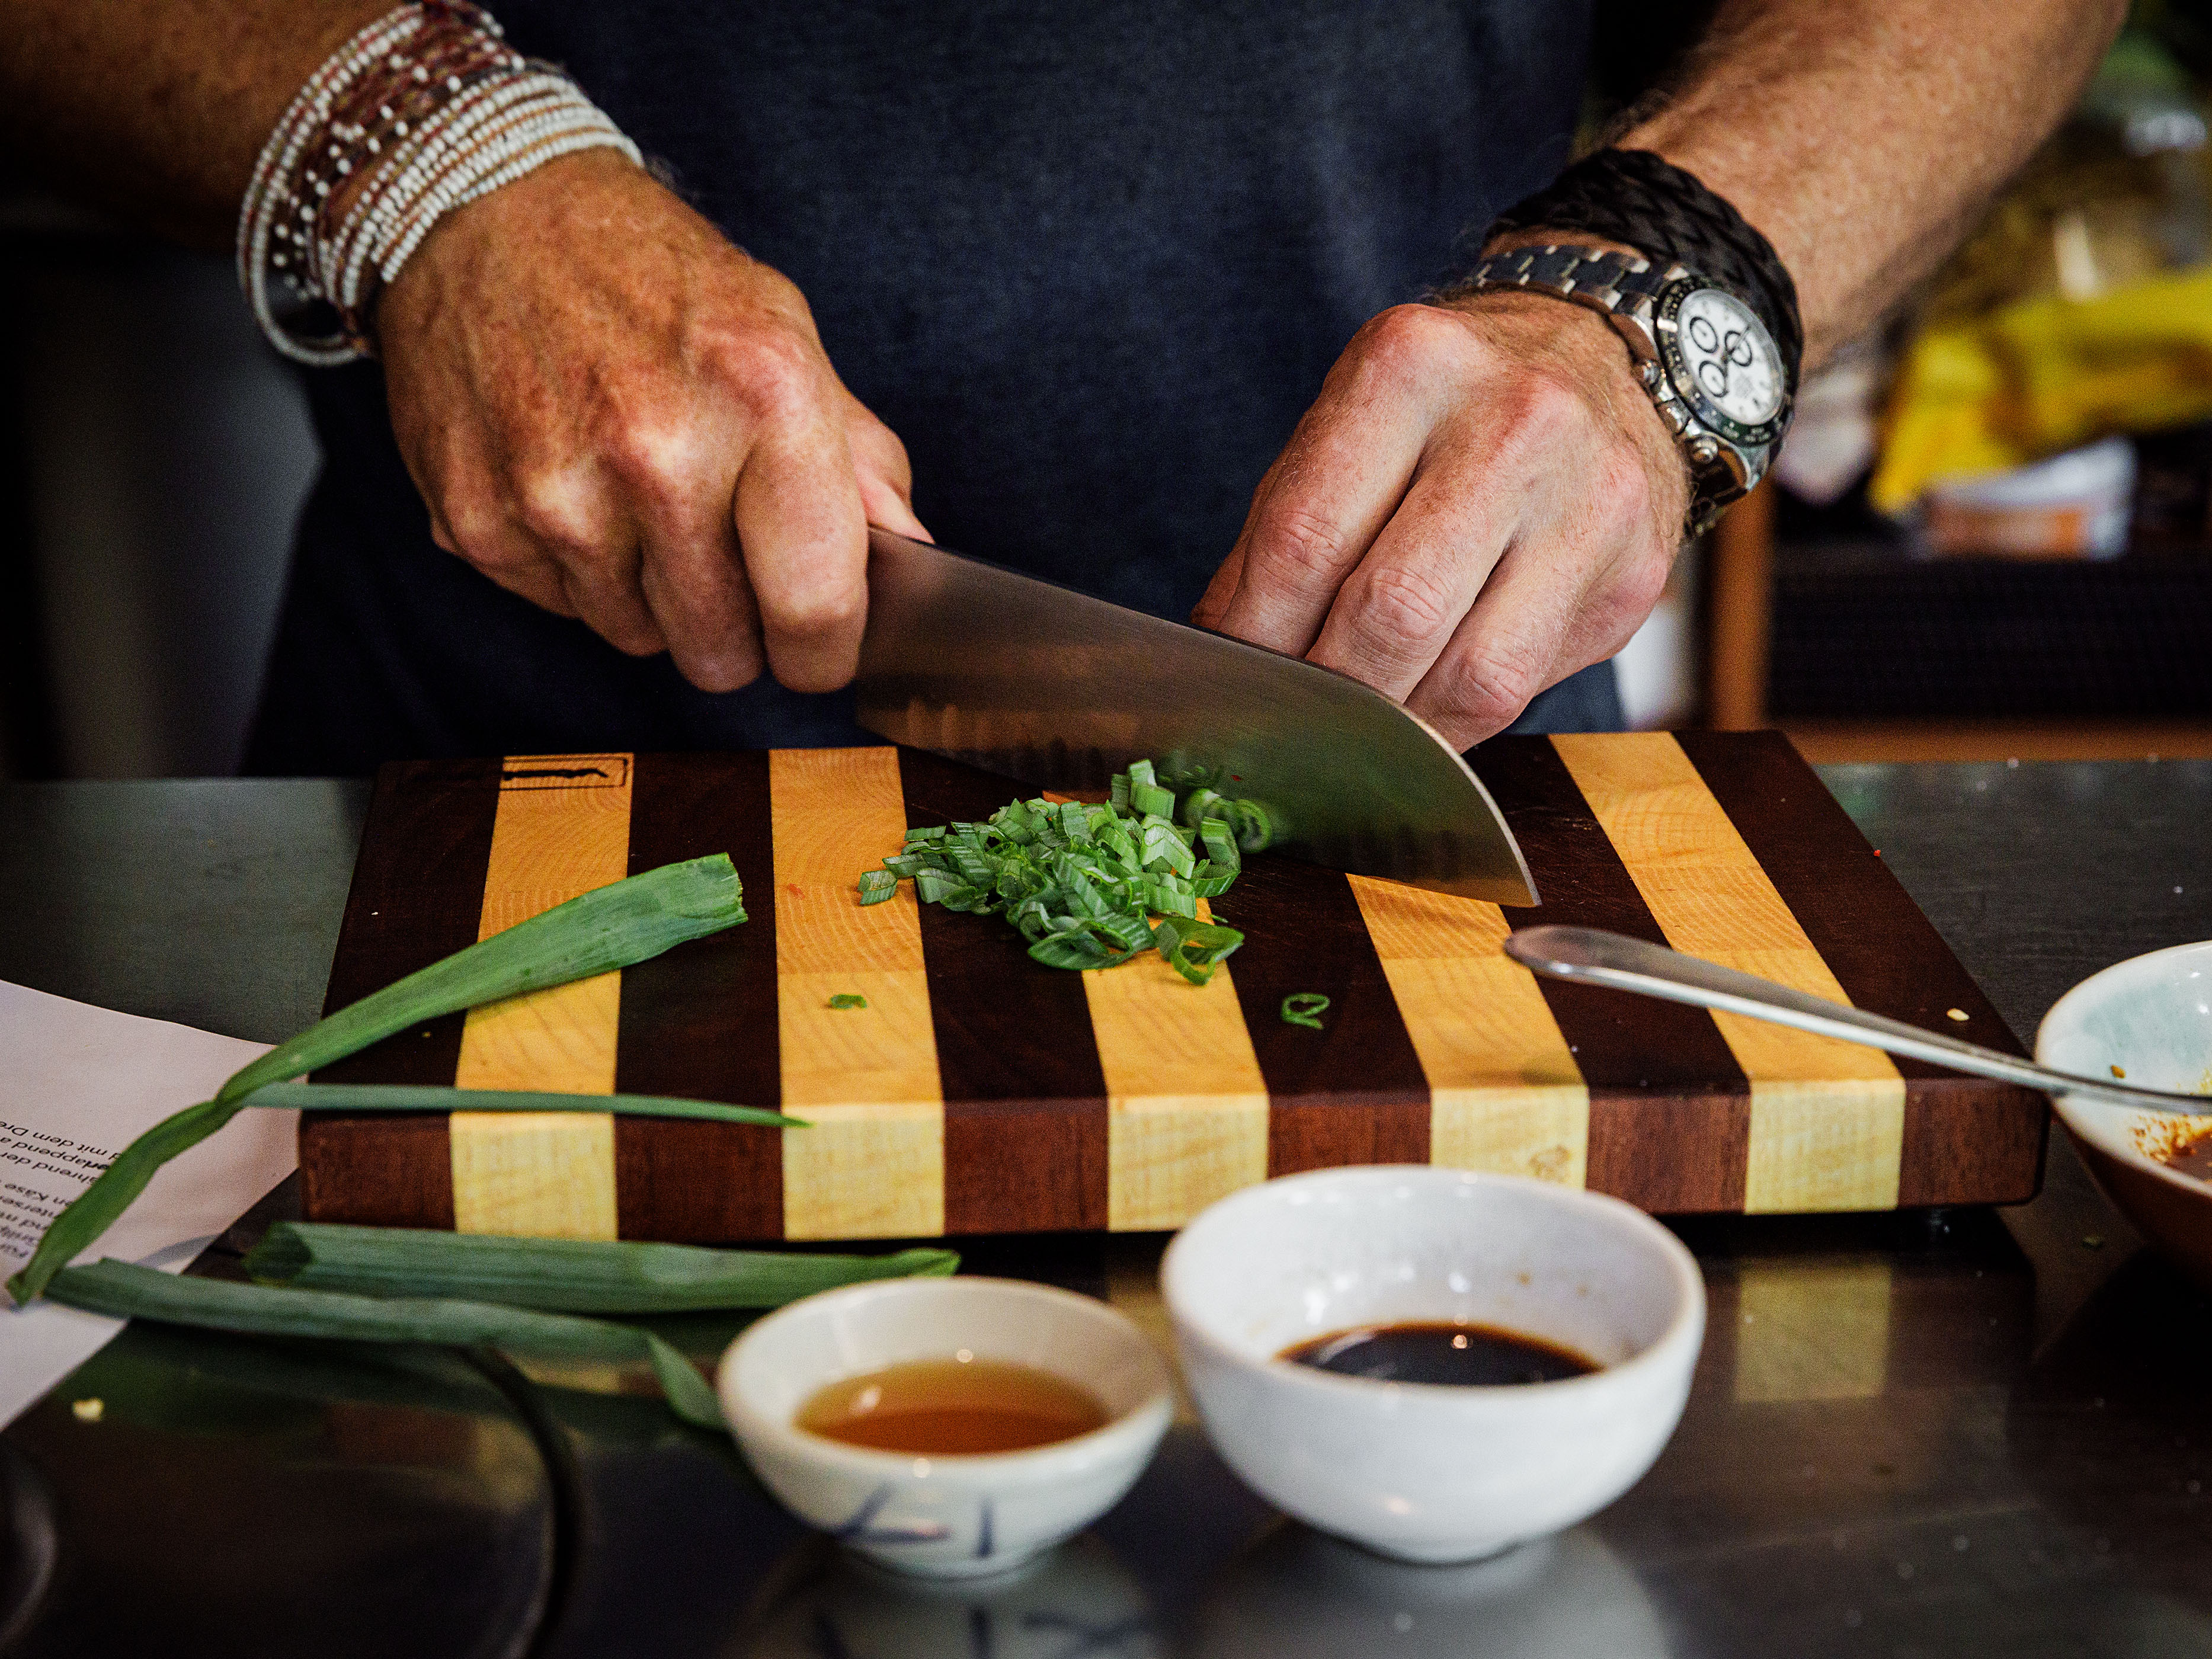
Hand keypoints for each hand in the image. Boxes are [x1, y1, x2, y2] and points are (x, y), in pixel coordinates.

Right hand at [376, 149, 926, 693]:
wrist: (489, 210)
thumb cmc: (653, 279)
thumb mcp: (786, 334)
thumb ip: (861, 459)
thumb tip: (909, 558)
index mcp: (762, 394)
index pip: (814, 606)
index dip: (824, 651)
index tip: (819, 648)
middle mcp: (657, 451)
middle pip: (722, 651)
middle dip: (735, 626)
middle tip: (722, 554)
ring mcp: (556, 493)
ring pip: (640, 639)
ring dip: (652, 596)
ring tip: (637, 498)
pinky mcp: (474, 521)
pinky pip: (562, 609)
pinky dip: (577, 570)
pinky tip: (573, 485)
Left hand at [1193, 285, 1689, 747]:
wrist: (1594, 361)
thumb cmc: (1442, 411)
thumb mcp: (1348, 430)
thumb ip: (1284, 538)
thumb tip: (1225, 658)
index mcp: (1412, 367)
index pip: (1306, 540)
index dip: (1255, 636)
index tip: (1227, 683)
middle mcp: (1517, 422)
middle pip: (1392, 613)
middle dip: (1326, 691)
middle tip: (1287, 719)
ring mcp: (1591, 500)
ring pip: (1472, 677)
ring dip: (1394, 726)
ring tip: (1353, 728)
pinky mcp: (1632, 574)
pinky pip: (1525, 690)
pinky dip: (1455, 720)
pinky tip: (1423, 710)